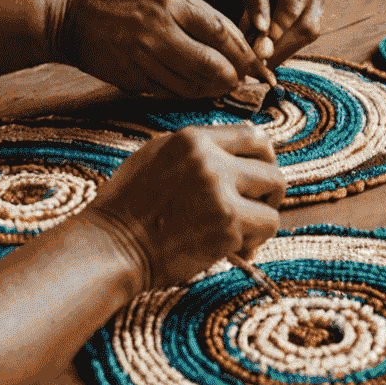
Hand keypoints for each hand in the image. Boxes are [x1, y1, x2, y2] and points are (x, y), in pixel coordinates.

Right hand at [54, 0, 274, 99]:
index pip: (222, 31)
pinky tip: (197, 92)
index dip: (244, 52)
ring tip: (223, 89)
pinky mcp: (132, 77)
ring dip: (213, 90)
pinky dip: (189, 95)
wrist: (70, 18)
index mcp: (172, 0)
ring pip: (193, 83)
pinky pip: (171, 92)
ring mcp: (144, 55)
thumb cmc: (122, 2)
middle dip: (234, 77)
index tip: (258, 64)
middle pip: (212, 63)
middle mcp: (159, 27)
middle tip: (243, 82)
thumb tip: (235, 44)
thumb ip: (196, 15)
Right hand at [88, 124, 284, 288]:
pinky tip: (234, 249)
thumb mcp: (156, 156)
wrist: (111, 246)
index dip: (263, 157)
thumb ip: (197, 148)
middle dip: (269, 190)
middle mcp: (210, 161)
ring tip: (243, 231)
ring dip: (263, 217)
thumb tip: (238, 145)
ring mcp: (220, 194)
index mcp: (193, 139)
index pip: (254, 135)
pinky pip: (264, 229)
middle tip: (256, 206)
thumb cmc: (128, 205)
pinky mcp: (226, 227)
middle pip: (271, 167)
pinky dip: (254, 243)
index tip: (258, 175)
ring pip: (274, 199)